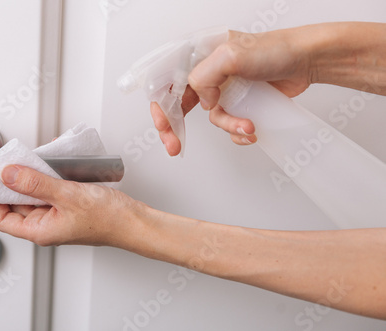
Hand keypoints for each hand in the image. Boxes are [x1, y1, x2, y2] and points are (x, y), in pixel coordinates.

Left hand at [0, 165, 142, 246]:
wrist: (135, 221)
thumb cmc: (108, 219)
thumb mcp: (67, 196)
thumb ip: (35, 184)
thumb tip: (8, 174)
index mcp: (41, 231)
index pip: (4, 219)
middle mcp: (47, 225)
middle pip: (18, 204)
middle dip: (14, 183)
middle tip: (13, 163)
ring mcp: (60, 216)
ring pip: (36, 195)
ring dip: (33, 177)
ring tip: (34, 160)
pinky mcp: (71, 206)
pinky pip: (52, 190)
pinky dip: (50, 176)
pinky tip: (54, 164)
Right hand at [152, 28, 312, 155]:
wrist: (305, 61)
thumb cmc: (274, 50)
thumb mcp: (231, 56)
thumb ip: (204, 76)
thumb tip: (202, 100)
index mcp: (197, 54)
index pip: (165, 80)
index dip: (159, 104)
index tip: (164, 125)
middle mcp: (206, 71)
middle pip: (177, 103)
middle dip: (175, 127)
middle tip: (174, 145)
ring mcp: (221, 88)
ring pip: (209, 117)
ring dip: (226, 126)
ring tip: (246, 126)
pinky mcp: (237, 101)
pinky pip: (227, 124)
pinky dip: (237, 131)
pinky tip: (251, 128)